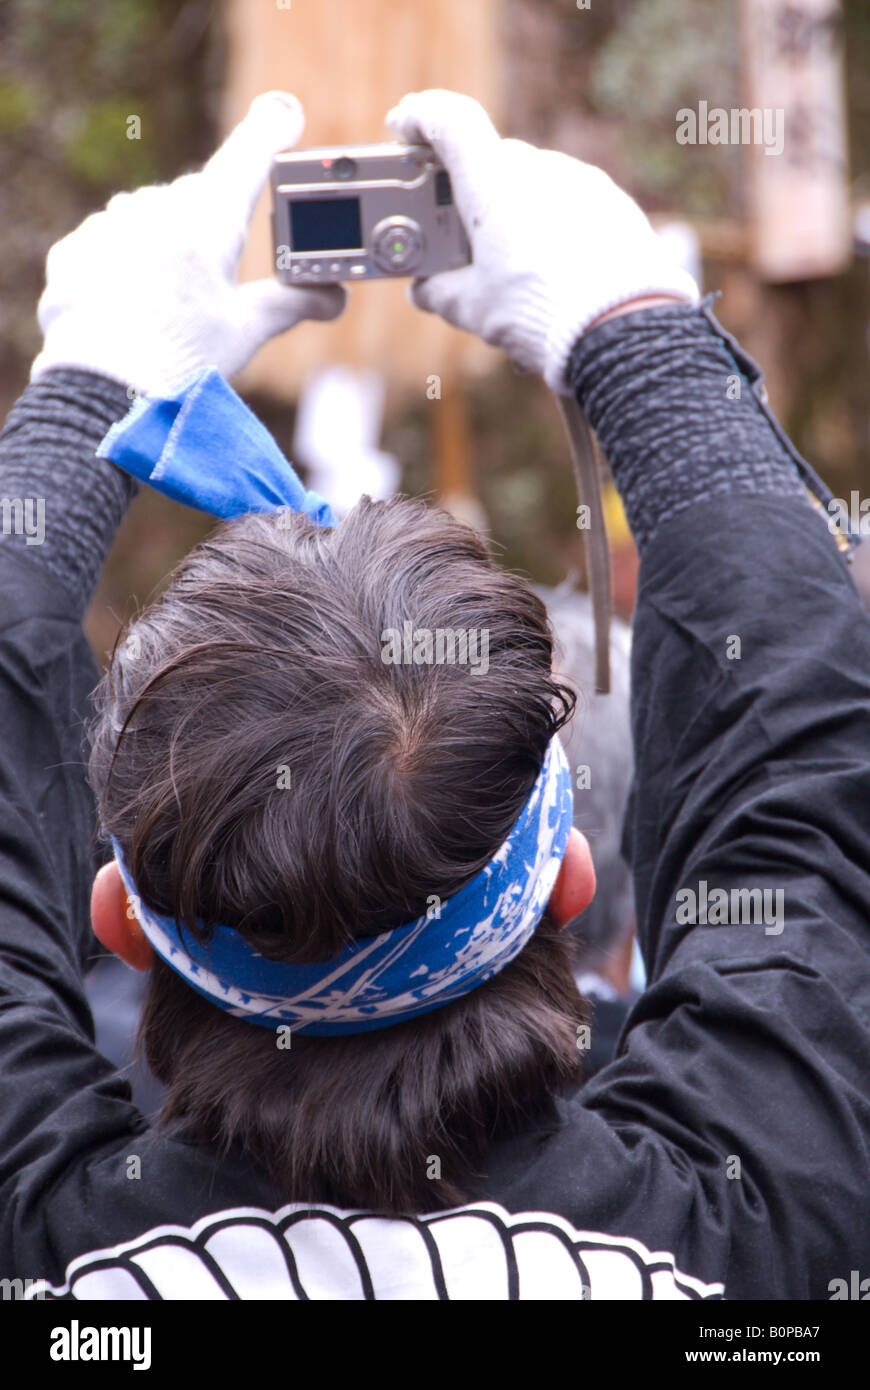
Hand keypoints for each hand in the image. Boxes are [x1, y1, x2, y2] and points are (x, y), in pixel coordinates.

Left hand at [30, 92, 345, 395]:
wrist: (101, 394)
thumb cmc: (181, 363)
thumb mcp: (245, 332)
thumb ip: (293, 303)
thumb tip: (334, 296)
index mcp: (208, 223)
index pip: (248, 160)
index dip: (271, 134)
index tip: (285, 114)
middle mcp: (157, 209)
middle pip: (199, 198)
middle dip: (213, 224)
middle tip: (218, 278)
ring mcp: (111, 226)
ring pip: (152, 216)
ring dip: (166, 243)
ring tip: (170, 303)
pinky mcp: (77, 249)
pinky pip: (110, 241)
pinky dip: (125, 263)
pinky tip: (132, 304)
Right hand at [385, 90, 698, 392]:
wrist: (621, 327)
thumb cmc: (540, 312)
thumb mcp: (474, 309)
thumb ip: (441, 292)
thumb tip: (425, 290)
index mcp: (492, 183)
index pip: (449, 121)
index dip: (421, 118)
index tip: (404, 126)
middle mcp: (536, 168)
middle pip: (488, 160)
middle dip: (468, 189)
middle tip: (456, 233)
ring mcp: (578, 179)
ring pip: (530, 181)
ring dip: (511, 209)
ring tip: (509, 264)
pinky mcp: (610, 200)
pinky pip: (567, 199)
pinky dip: (549, 221)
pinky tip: (550, 265)